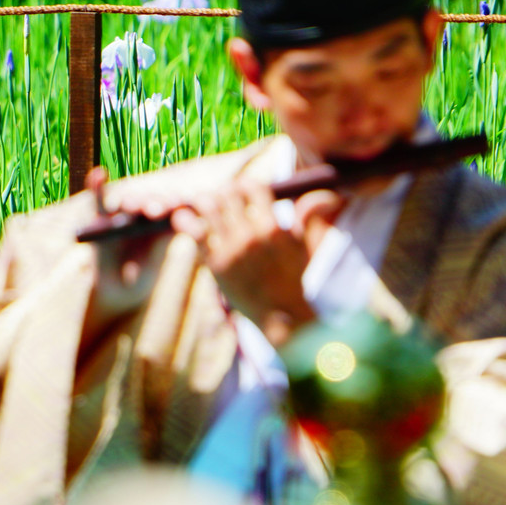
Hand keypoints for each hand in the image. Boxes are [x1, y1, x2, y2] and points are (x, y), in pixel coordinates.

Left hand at [170, 173, 342, 346]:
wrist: (284, 319)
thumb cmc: (297, 280)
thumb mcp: (309, 245)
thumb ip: (311, 216)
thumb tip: (324, 194)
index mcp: (275, 227)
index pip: (252, 187)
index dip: (245, 186)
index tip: (242, 190)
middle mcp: (251, 236)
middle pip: (227, 194)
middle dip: (224, 193)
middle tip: (223, 199)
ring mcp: (231, 250)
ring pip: (207, 208)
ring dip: (204, 203)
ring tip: (204, 206)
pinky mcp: (216, 265)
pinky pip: (195, 234)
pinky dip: (186, 221)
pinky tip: (181, 217)